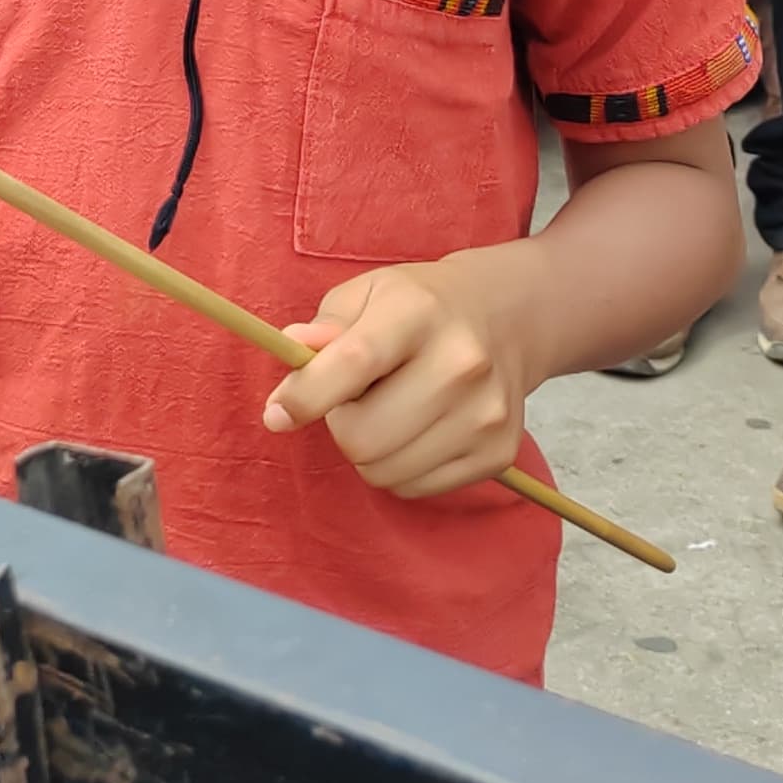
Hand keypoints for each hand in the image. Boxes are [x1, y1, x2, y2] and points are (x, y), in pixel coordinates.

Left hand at [262, 261, 530, 498]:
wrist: (504, 321)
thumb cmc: (417, 309)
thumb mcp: (366, 295)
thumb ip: (324, 326)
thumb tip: (291, 350)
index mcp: (419, 313)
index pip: (353, 363)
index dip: (306, 396)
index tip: (278, 414)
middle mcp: (461, 363)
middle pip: (363, 436)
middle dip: (340, 425)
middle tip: (354, 400)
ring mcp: (486, 413)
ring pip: (385, 471)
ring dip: (368, 451)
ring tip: (388, 412)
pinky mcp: (498, 453)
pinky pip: (416, 488)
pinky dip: (400, 468)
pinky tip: (416, 431)